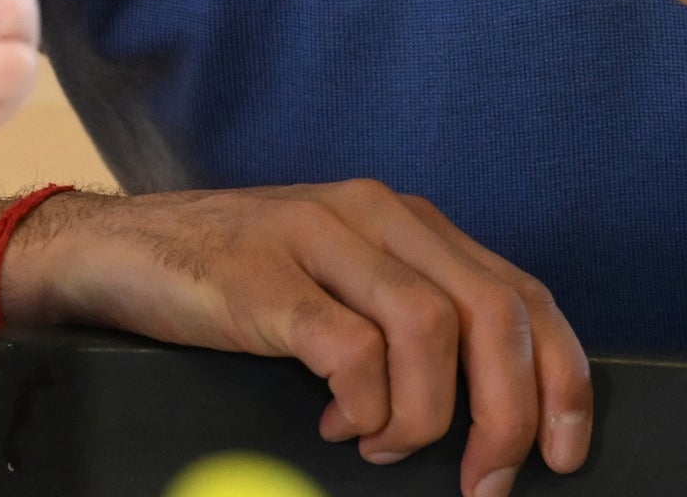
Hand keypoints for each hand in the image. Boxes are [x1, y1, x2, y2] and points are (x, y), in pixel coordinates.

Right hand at [0, 183, 590, 496]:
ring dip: (423, 416)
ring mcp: (317, 239)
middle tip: (484, 481)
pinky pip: (349, 348)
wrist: (118, 251)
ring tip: (383, 446)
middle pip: (492, 312)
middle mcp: (374, 215)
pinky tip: (334, 424)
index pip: (522, 292)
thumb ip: (409, 319)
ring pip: (430, 330)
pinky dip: (361, 405)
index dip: (561, 378)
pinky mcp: (263, 277)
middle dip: (509, 414)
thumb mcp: (341, 284)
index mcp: (406, 221)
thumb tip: (494, 413)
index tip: (567, 451)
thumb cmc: (237, 284)